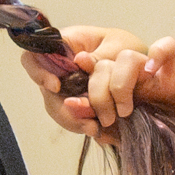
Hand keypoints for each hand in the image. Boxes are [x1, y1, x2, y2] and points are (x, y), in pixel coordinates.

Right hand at [22, 25, 148, 141]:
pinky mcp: (75, 101)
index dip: (38, 72)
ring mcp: (65, 85)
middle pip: (44, 90)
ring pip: (56, 107)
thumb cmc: (125, 45)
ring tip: (94, 128)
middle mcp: (58, 66)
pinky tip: (97, 129)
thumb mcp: (117, 46)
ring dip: (72, 120)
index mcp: (63, 44)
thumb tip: (80, 60)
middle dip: (61, 108)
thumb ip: (99, 55)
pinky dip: (81, 124)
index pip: (34, 56)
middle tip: (83, 120)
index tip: (56, 86)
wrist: (140, 63)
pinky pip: (70, 115)